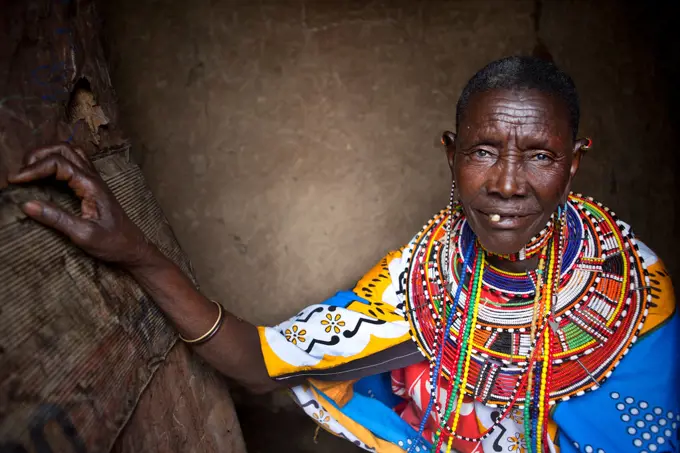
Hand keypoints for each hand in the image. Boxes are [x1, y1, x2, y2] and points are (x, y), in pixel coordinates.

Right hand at [8, 144, 154, 266]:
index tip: (14, 181)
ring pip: (70, 153)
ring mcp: (94, 180)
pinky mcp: (92, 187)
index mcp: (91, 185)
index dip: (33, 169)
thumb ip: (57, 219)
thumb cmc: (113, 243)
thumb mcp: (83, 234)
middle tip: (20, 173)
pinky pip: (74, 163)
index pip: (58, 163)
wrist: (133, 248)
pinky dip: (56, 162)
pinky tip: (45, 174)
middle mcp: (93, 177)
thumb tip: (27, 205)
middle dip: (38, 155)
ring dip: (47, 155)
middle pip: (64, 149)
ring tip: (29, 171)